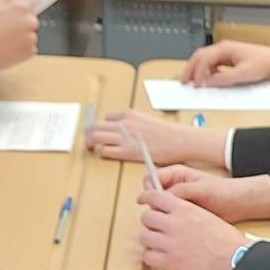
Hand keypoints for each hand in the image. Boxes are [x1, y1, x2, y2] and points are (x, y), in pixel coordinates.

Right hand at [0, 0, 37, 73]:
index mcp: (20, 8)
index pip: (28, 4)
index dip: (18, 9)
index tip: (13, 14)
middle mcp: (29, 22)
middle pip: (30, 20)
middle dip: (20, 23)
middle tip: (4, 29)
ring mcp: (31, 38)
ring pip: (30, 34)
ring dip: (21, 36)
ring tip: (3, 40)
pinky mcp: (30, 52)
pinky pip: (29, 48)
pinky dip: (21, 49)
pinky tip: (7, 48)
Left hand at [88, 110, 224, 166]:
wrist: (179, 140)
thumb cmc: (168, 133)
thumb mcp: (147, 120)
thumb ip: (133, 124)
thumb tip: (125, 131)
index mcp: (129, 114)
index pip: (106, 118)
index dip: (103, 127)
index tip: (103, 134)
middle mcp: (123, 123)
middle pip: (95, 126)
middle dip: (90, 135)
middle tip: (90, 142)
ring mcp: (124, 136)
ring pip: (95, 137)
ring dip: (91, 143)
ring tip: (93, 149)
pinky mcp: (126, 150)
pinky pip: (104, 150)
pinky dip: (101, 152)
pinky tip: (106, 155)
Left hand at [138, 188, 248, 269]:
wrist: (234, 257)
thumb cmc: (226, 239)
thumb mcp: (206, 215)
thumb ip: (186, 212)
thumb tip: (172, 212)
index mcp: (184, 209)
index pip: (154, 196)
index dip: (146, 198)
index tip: (143, 201)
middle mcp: (174, 224)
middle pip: (146, 217)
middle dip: (150, 222)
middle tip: (156, 226)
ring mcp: (171, 243)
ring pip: (144, 237)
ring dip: (149, 240)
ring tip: (158, 243)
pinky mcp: (171, 262)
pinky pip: (148, 257)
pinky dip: (151, 257)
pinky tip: (159, 256)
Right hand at [148, 167, 269, 222]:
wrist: (238, 204)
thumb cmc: (223, 191)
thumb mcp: (202, 189)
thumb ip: (182, 190)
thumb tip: (164, 196)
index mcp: (175, 174)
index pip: (151, 179)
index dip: (149, 190)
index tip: (152, 201)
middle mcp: (173, 187)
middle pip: (151, 196)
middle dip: (154, 206)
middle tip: (163, 215)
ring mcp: (176, 201)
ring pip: (158, 210)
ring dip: (162, 217)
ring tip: (173, 223)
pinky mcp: (181, 214)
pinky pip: (168, 219)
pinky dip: (170, 224)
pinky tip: (177, 229)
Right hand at [181, 40, 269, 86]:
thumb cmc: (262, 62)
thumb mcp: (244, 73)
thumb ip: (225, 78)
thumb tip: (210, 82)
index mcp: (225, 48)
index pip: (204, 59)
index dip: (198, 72)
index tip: (197, 84)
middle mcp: (222, 48)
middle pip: (199, 56)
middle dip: (190, 69)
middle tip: (184, 81)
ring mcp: (224, 53)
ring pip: (204, 60)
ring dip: (197, 70)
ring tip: (191, 81)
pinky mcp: (226, 59)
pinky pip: (211, 64)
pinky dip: (205, 71)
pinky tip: (207, 80)